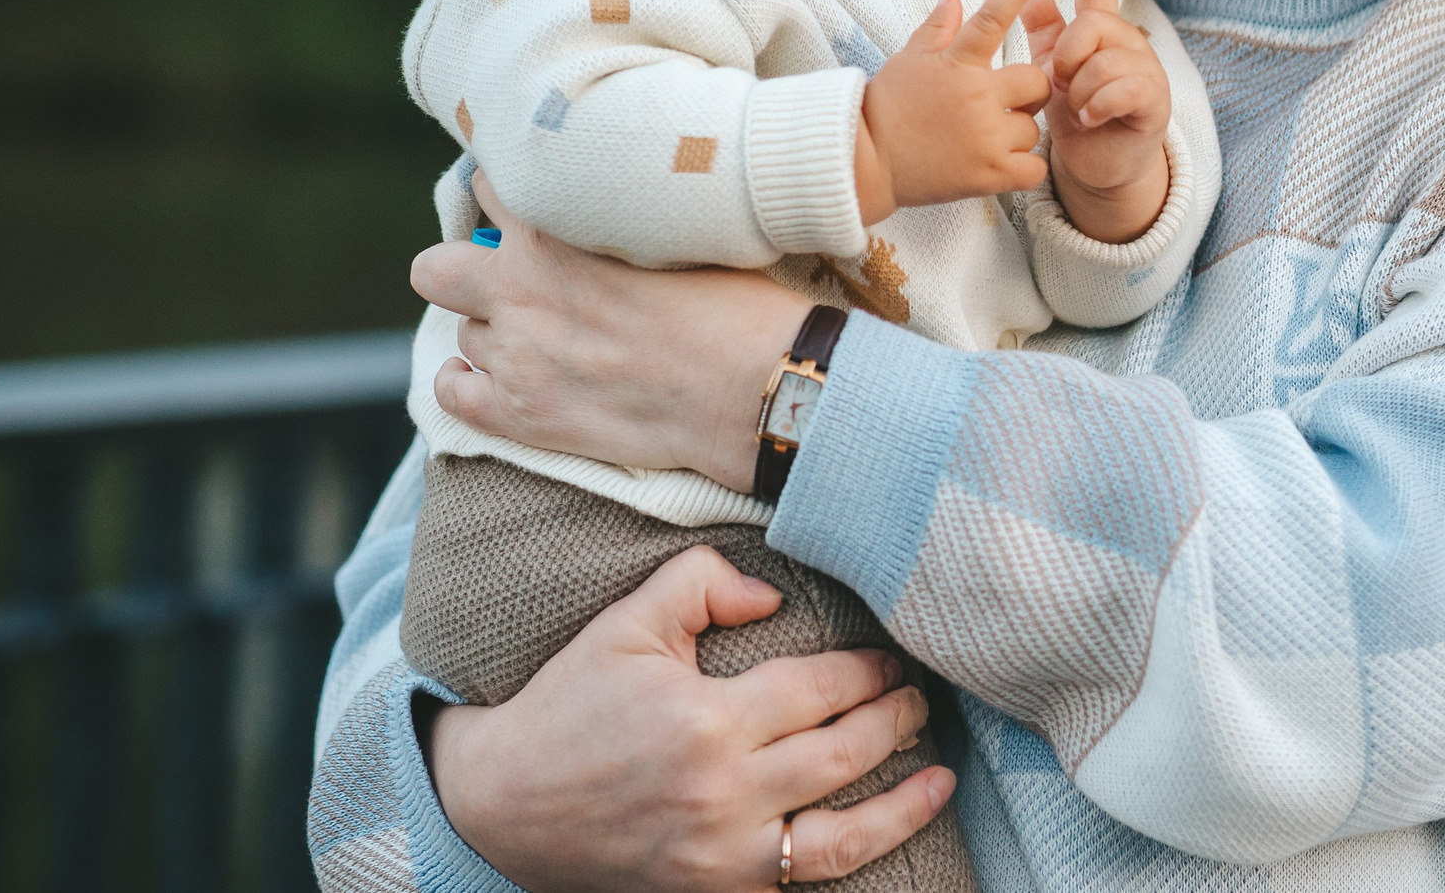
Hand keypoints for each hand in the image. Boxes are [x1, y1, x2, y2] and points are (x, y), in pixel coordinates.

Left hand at [415, 172, 811, 492]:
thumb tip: (599, 214)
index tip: (531, 214)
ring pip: (462, 333)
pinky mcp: (520, 415)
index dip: (511, 201)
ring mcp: (514, 356)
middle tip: (514, 282)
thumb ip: (610, 220)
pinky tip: (491, 379)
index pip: (491, 190)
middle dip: (465, 270)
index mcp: (552, 230)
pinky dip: (464, 385)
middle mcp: (518, 289)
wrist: (754, 386)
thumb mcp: (670, 230)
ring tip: (545, 340)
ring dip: (494, 331)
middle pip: (436, 269)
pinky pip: (452, 395)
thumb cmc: (732, 303)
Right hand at [427, 545, 953, 890]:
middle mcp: (721, 792)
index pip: (817, 688)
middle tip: (919, 696)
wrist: (502, 803)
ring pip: (843, 836)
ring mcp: (720, 852)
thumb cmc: (570, 703)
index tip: (892, 656)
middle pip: (843, 753)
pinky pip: (804, 880)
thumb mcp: (627, 623)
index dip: (866, 669)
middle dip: (895, 719)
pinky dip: (858, 856)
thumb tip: (776, 594)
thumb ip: (703, 583)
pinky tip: (891, 829)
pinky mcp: (713, 889)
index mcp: (704, 719)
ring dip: (905, 803)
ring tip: (942, 774)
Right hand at [860, 0, 1053, 211]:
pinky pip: (1033, 168)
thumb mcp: (908, 61)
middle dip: (1027, 92)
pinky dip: (1023, 168)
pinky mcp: (989, 175)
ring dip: (1016, 134)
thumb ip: (937, 29)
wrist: (867, 162)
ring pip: (1032, 128)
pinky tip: (1001, 163)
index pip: (990, 21)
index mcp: (957, 65)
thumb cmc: (886, 108)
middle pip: (1036, 83)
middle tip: (1005, 102)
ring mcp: (985, 139)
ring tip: (985, 140)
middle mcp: (977, 98)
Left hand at [1020, 0, 1171, 244]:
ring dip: (1080, 91)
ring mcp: (1146, 70)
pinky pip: (1124, 90)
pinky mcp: (1155, 100)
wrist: (1097, 163)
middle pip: (1095, 23)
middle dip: (1067, 55)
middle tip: (1059, 83)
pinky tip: (1090, 119)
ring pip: (1105, 62)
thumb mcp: (1052, 67)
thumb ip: (1045, 28)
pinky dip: (1098, 106)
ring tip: (1077, 111)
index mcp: (1103, 31)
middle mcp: (1128, 43)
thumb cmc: (1076, 111)